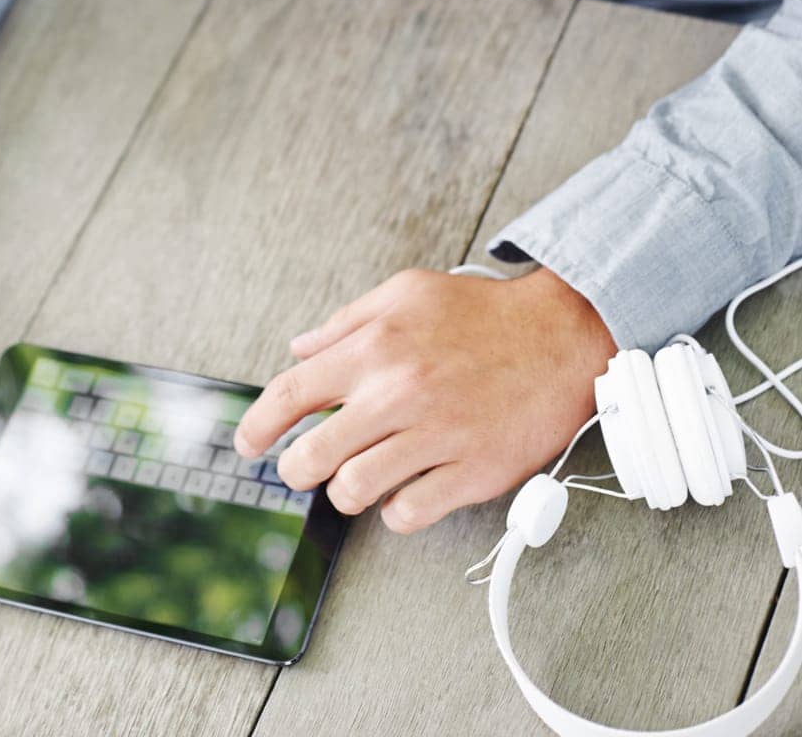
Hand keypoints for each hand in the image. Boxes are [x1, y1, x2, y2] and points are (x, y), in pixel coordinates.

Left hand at [234, 265, 616, 532]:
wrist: (559, 336)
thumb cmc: (480, 314)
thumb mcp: (406, 293)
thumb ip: (346, 322)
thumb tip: (299, 350)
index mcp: (376, 347)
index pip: (292, 393)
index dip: (258, 424)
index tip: (246, 443)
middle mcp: (399, 393)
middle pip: (314, 455)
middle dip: (296, 468)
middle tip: (301, 468)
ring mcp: (436, 435)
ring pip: (355, 490)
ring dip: (346, 491)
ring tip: (356, 477)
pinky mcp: (471, 471)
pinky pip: (409, 513)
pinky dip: (396, 510)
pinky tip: (402, 490)